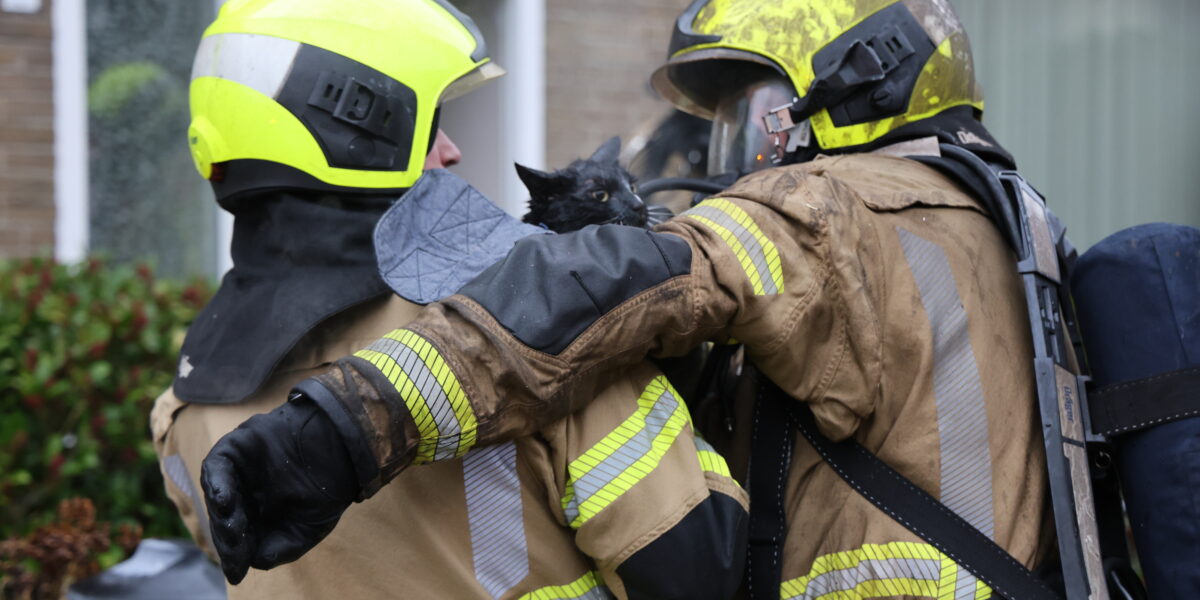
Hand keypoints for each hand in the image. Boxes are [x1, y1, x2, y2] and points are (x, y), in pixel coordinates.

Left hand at [200, 395, 359, 583]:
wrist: (342, 450)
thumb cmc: (327, 490)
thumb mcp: (307, 530)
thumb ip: (281, 549)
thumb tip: (255, 562)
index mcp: (258, 515)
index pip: (237, 539)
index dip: (236, 557)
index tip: (237, 573)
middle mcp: (244, 493)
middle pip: (224, 521)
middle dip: (229, 540)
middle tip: (237, 551)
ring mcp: (238, 471)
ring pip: (216, 496)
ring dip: (221, 516)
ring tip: (234, 530)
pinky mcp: (234, 448)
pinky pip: (215, 467)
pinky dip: (216, 484)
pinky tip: (225, 502)